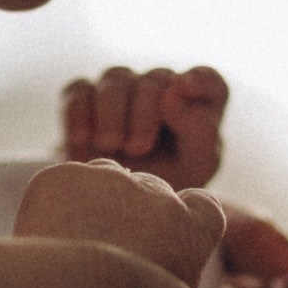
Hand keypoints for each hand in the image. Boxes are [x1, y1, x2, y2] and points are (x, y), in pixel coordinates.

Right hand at [60, 65, 225, 189]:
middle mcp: (160, 89)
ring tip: (109, 144)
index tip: (187, 89)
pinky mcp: (83, 97)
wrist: (113, 208)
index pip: (208, 79)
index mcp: (197, 105)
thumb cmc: (165, 184)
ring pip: (116, 79)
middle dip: (145, 112)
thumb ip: (199, 129)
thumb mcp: (195, 166)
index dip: (200, 81)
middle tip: (137, 148)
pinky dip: (80, 112)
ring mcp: (121, 89)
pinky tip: (81, 140)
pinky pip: (79, 90)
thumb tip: (176, 93)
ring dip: (112, 112)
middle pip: (156, 80)